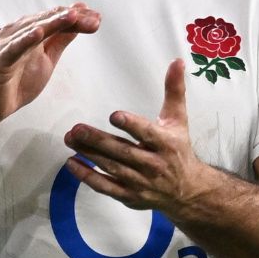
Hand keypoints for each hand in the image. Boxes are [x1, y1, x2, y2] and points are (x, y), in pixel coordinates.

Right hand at [0, 3, 100, 128]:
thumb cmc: (17, 81)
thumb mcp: (47, 59)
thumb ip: (61, 39)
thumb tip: (80, 19)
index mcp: (30, 31)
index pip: (56, 19)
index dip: (77, 17)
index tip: (97, 17)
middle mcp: (18, 33)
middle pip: (48, 21)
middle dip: (72, 18)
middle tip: (93, 17)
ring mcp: (7, 46)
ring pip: (32, 30)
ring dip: (53, 22)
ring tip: (72, 15)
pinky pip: (13, 49)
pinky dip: (25, 40)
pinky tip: (39, 33)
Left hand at [62, 58, 221, 213]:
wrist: (187, 191)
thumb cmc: (179, 149)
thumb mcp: (178, 119)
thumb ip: (174, 90)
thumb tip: (177, 61)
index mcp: (166, 143)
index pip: (147, 134)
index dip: (131, 125)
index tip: (114, 116)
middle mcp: (154, 164)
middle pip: (123, 152)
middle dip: (98, 140)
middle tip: (77, 129)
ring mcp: (141, 183)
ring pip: (112, 168)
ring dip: (89, 154)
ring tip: (70, 139)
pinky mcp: (130, 196)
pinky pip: (106, 188)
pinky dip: (88, 177)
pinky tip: (72, 163)